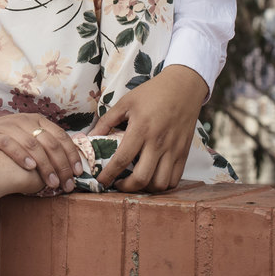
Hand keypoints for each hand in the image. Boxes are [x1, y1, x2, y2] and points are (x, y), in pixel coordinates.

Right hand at [0, 111, 82, 193]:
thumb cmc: (8, 139)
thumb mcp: (29, 135)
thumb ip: (46, 144)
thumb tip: (72, 161)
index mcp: (38, 120)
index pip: (61, 137)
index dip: (71, 155)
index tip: (78, 172)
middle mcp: (26, 121)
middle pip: (50, 143)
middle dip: (61, 166)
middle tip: (67, 184)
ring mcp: (10, 127)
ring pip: (33, 145)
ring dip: (45, 166)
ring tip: (52, 183)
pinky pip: (11, 145)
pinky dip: (22, 156)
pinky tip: (30, 168)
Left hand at [89, 64, 207, 191]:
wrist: (184, 87)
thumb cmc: (152, 93)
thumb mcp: (126, 102)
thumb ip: (107, 121)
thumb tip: (90, 137)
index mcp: (141, 129)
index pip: (122, 159)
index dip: (109, 174)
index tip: (101, 181)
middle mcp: (158, 142)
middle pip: (142, 178)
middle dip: (127, 188)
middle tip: (118, 184)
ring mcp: (173, 150)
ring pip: (160, 184)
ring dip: (146, 188)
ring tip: (136, 181)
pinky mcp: (184, 153)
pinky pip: (175, 179)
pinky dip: (163, 184)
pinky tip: (152, 176)